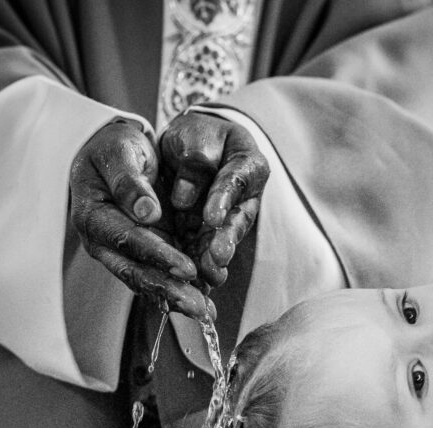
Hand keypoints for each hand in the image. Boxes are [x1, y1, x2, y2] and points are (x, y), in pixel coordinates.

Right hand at [69, 119, 213, 319]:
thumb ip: (130, 182)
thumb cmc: (114, 148)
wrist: (114, 152)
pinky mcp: (140, 254)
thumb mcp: (120, 151)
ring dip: (177, 299)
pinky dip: (180, 290)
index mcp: (93, 216)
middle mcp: (103, 242)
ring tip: (206, 313)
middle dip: (170, 291)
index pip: (127, 240)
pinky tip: (203, 302)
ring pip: (148, 281)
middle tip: (200, 308)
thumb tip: (147, 212)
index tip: (187, 268)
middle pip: (136, 272)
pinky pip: (158, 276)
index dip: (158, 256)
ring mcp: (121, 252)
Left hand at [159, 112, 269, 288]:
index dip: (224, 199)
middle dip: (226, 239)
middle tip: (217, 257)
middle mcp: (244, 198)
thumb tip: (184, 199)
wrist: (192, 148)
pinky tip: (194, 287)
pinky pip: (206, 253)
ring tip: (209, 278)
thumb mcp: (194, 136)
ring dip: (215, 261)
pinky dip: (200, 270)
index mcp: (248, 164)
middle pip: (237, 219)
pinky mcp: (210, 236)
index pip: (236, 180)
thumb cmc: (197, 136)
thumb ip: (193, 162)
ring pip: (223, 240)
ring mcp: (229, 220)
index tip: (212, 217)